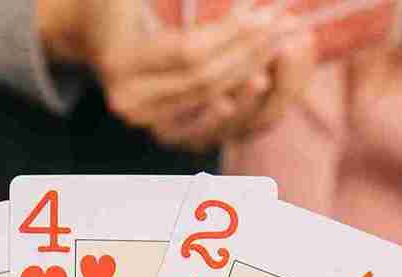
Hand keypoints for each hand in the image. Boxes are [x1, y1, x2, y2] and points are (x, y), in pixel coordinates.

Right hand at [40, 0, 315, 152]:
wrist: (111, 41)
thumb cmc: (129, 5)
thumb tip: (240, 2)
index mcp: (122, 67)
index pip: (189, 53)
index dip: (230, 34)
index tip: (263, 13)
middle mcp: (136, 107)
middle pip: (208, 81)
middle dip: (251, 50)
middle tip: (284, 22)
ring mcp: (159, 128)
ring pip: (225, 109)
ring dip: (265, 75)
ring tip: (290, 43)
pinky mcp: (184, 138)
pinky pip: (233, 126)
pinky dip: (261, 99)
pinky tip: (280, 72)